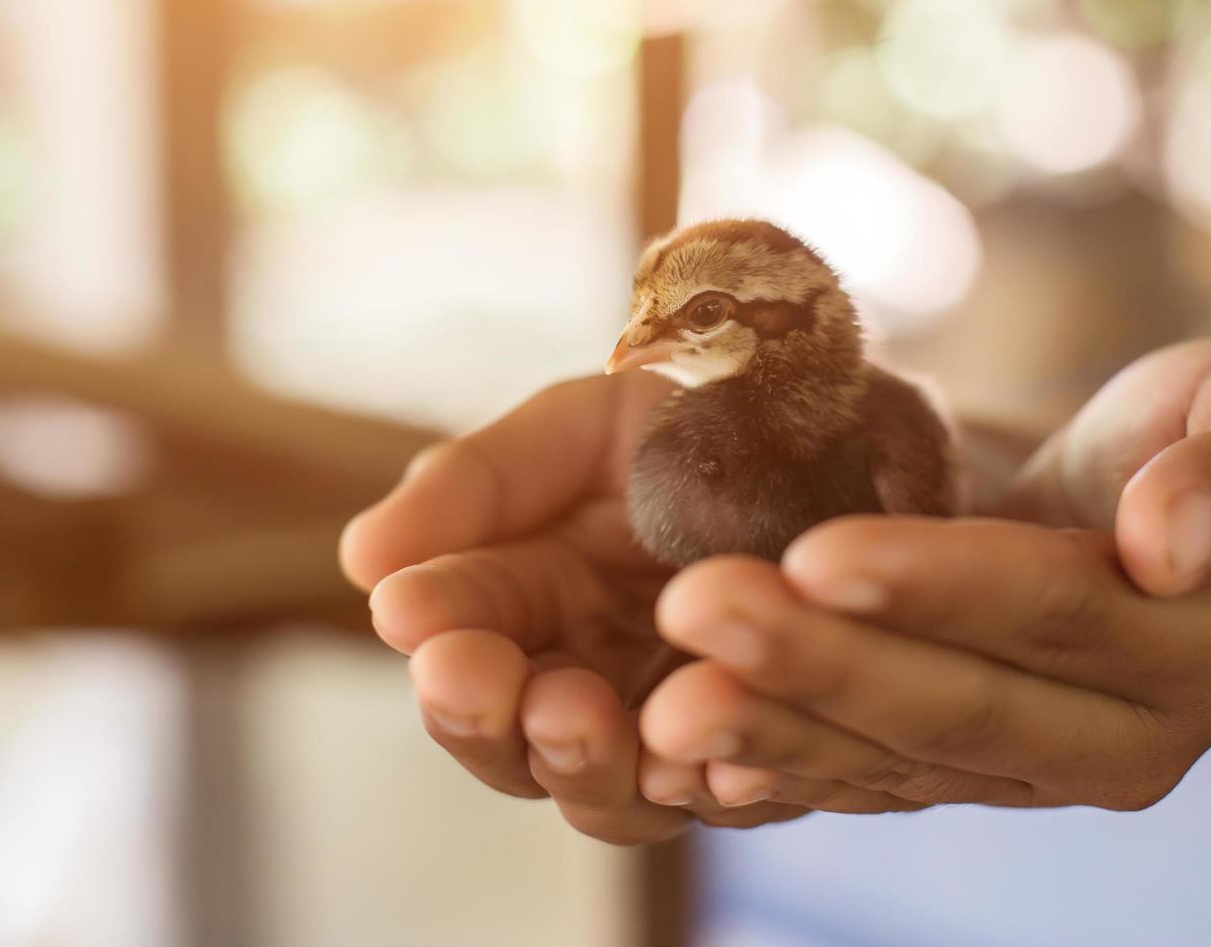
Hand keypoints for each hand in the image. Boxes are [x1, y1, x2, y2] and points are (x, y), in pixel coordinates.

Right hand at [339, 374, 839, 843]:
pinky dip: (712, 784)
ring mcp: (677, 724)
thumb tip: (359, 563)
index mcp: (532, 602)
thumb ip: (474, 485)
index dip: (436, 634)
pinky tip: (706, 757)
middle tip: (479, 677)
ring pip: (609, 794)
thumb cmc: (702, 415)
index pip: (462, 642)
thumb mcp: (576, 428)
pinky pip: (736, 793)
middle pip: (514, 747)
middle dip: (486, 720)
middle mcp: (592, 680)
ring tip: (575, 711)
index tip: (411, 613)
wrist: (852, 421)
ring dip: (581, 763)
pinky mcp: (769, 750)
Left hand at [638, 339, 1210, 810]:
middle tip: (693, 610)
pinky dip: (781, 777)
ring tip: (665, 710)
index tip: (814, 550)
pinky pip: (868, 785)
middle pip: (956, 704)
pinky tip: (688, 769)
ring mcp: (1035, 769)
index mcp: (1204, 646)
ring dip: (775, 732)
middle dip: (818, 662)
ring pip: (895, 759)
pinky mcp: (967, 773)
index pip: (1055, 612)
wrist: (1184, 520)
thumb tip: (1174, 540)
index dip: (937, 586)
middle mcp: (1122, 735)